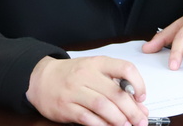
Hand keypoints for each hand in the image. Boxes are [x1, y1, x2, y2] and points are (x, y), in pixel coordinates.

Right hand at [25, 55, 148, 125]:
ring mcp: (74, 91)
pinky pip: (87, 118)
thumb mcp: (95, 73)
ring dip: (118, 119)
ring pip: (102, 106)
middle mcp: (86, 75)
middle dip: (132, 110)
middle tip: (140, 121)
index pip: (125, 68)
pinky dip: (101, 125)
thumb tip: (140, 106)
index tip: (141, 97)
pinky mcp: (65, 107)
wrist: (41, 79)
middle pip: (115, 93)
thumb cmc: (72, 75)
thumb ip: (117, 87)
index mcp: (98, 63)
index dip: (138, 83)